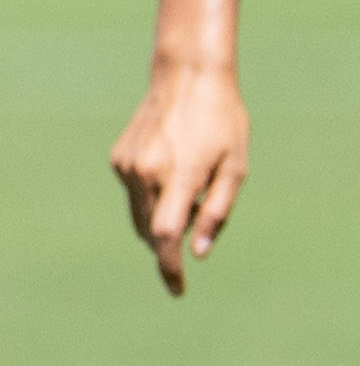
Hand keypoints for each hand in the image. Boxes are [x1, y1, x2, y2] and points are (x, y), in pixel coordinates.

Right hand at [111, 58, 251, 297]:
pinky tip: (173, 173)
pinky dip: (152, 199)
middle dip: (173, 242)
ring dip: (162, 222)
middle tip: (201, 219)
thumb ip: (218, 212)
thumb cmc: (223, 122)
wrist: (188, 78)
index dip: (170, 266)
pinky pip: (135, 194)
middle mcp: (146, 173)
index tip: (178, 288)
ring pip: (140, 216)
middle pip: (154, 231)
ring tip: (191, 190)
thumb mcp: (235, 168)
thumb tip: (199, 253)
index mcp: (180, 176)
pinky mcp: (119, 159)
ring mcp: (127, 166)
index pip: (167, 235)